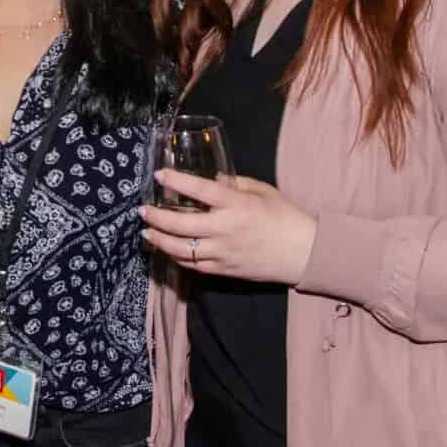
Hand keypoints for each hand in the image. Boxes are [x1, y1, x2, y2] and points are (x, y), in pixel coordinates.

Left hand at [139, 171, 317, 283]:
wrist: (304, 253)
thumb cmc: (285, 217)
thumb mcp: (262, 191)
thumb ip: (234, 184)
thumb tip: (210, 178)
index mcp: (237, 205)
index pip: (200, 190)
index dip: (177, 182)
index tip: (160, 175)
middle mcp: (226, 230)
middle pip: (181, 225)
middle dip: (157, 218)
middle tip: (142, 210)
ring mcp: (223, 253)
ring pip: (182, 250)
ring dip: (160, 241)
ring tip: (147, 233)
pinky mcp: (224, 270)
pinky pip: (193, 265)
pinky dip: (176, 257)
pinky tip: (167, 249)